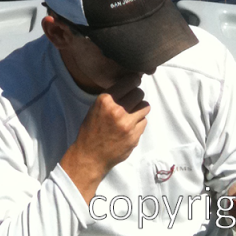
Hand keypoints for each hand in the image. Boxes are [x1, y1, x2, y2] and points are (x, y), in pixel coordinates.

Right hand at [60, 76, 149, 202]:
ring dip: (140, 109)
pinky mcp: (134, 136)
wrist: (90, 156)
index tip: (135, 80)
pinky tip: (130, 127)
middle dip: (136, 96)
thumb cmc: (91, 130)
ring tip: (133, 113)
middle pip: (139, 93)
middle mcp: (117, 110)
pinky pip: (144, 122)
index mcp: (105, 101)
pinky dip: (139, 123)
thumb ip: (111, 97)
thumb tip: (130, 84)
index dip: (134, 80)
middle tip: (132, 101)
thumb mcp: (95, 108)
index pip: (129, 82)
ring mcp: (127, 124)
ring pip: (145, 107)